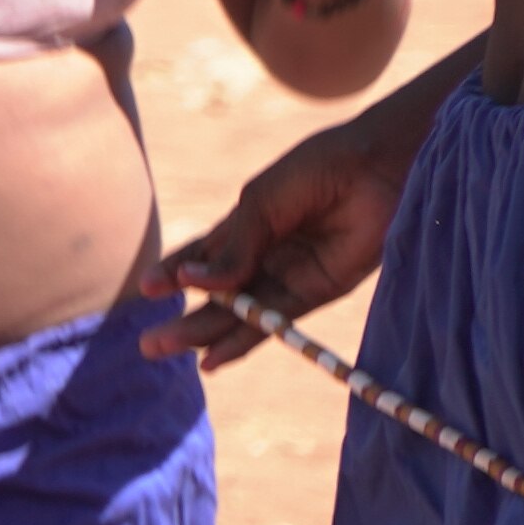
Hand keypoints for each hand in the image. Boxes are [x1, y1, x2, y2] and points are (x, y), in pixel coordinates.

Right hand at [140, 97, 424, 366]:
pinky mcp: (319, 290)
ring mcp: (290, 274)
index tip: (147, 290)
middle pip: (217, 295)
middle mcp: (265, 254)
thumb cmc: (317, 170)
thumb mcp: (262, 202)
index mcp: (246, 223)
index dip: (175, 272)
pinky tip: (216, 356)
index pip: (202, 255)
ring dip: (204, 334)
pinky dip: (245, 338)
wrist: (377, 168)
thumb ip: (234, 247)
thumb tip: (195, 284)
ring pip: (240, 312)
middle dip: (185, 319)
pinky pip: (277, 320)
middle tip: (149, 345)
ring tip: (166, 349)